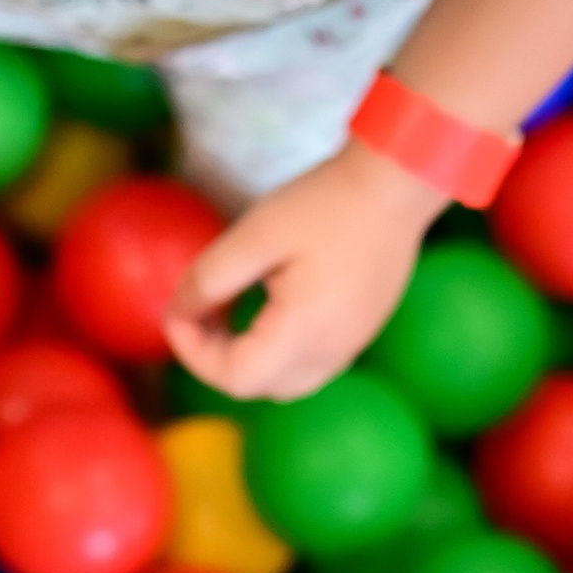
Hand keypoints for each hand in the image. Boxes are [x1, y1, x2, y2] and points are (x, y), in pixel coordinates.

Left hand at [163, 141, 445, 406]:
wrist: (396, 185)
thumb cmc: (325, 204)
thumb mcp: (255, 234)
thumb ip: (210, 279)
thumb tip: (178, 313)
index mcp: (305, 333)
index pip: (234, 378)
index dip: (193, 354)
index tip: (177, 313)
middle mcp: (331, 353)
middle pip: (256, 387)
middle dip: (215, 357)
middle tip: (198, 308)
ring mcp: (350, 347)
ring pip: (282, 382)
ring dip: (245, 357)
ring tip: (227, 306)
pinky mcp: (359, 333)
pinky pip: (307, 364)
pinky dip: (274, 350)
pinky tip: (266, 305)